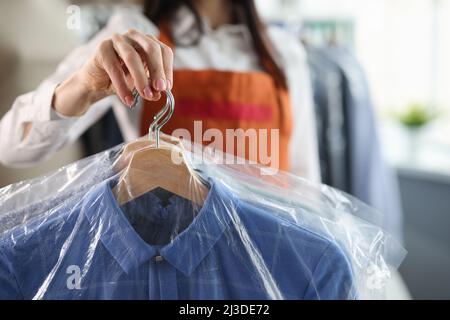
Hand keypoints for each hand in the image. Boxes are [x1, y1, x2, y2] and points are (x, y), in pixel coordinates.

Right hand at [53, 29, 172, 115]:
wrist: (96, 84)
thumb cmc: (122, 80)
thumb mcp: (142, 84)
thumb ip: (152, 87)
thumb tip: (159, 93)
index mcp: (147, 42)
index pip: (164, 51)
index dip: (167, 69)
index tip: (167, 87)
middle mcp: (134, 37)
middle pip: (151, 48)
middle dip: (157, 70)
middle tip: (160, 89)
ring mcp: (117, 40)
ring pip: (132, 56)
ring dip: (141, 78)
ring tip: (146, 95)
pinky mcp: (102, 49)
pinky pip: (114, 68)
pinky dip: (123, 86)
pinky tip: (128, 100)